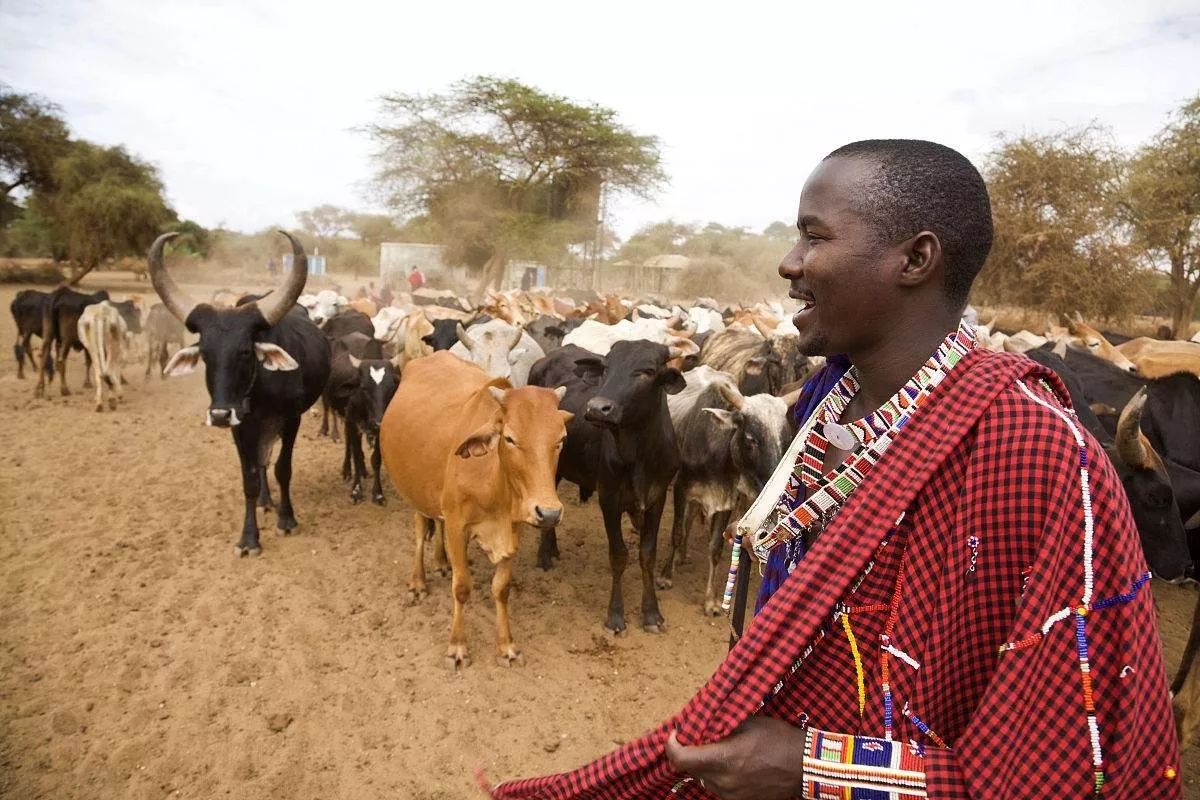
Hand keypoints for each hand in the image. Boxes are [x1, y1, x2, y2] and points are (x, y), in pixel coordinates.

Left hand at [664, 716, 807, 799]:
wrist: (804, 766)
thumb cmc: (777, 739)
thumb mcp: (747, 723)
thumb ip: (720, 726)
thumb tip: (700, 726)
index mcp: (723, 759)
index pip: (681, 759)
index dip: (672, 746)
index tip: (676, 734)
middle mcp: (724, 781)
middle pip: (690, 770)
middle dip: (688, 753)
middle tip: (697, 737)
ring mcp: (732, 794)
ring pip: (703, 779)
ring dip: (703, 765)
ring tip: (717, 749)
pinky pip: (718, 787)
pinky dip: (717, 774)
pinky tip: (730, 763)